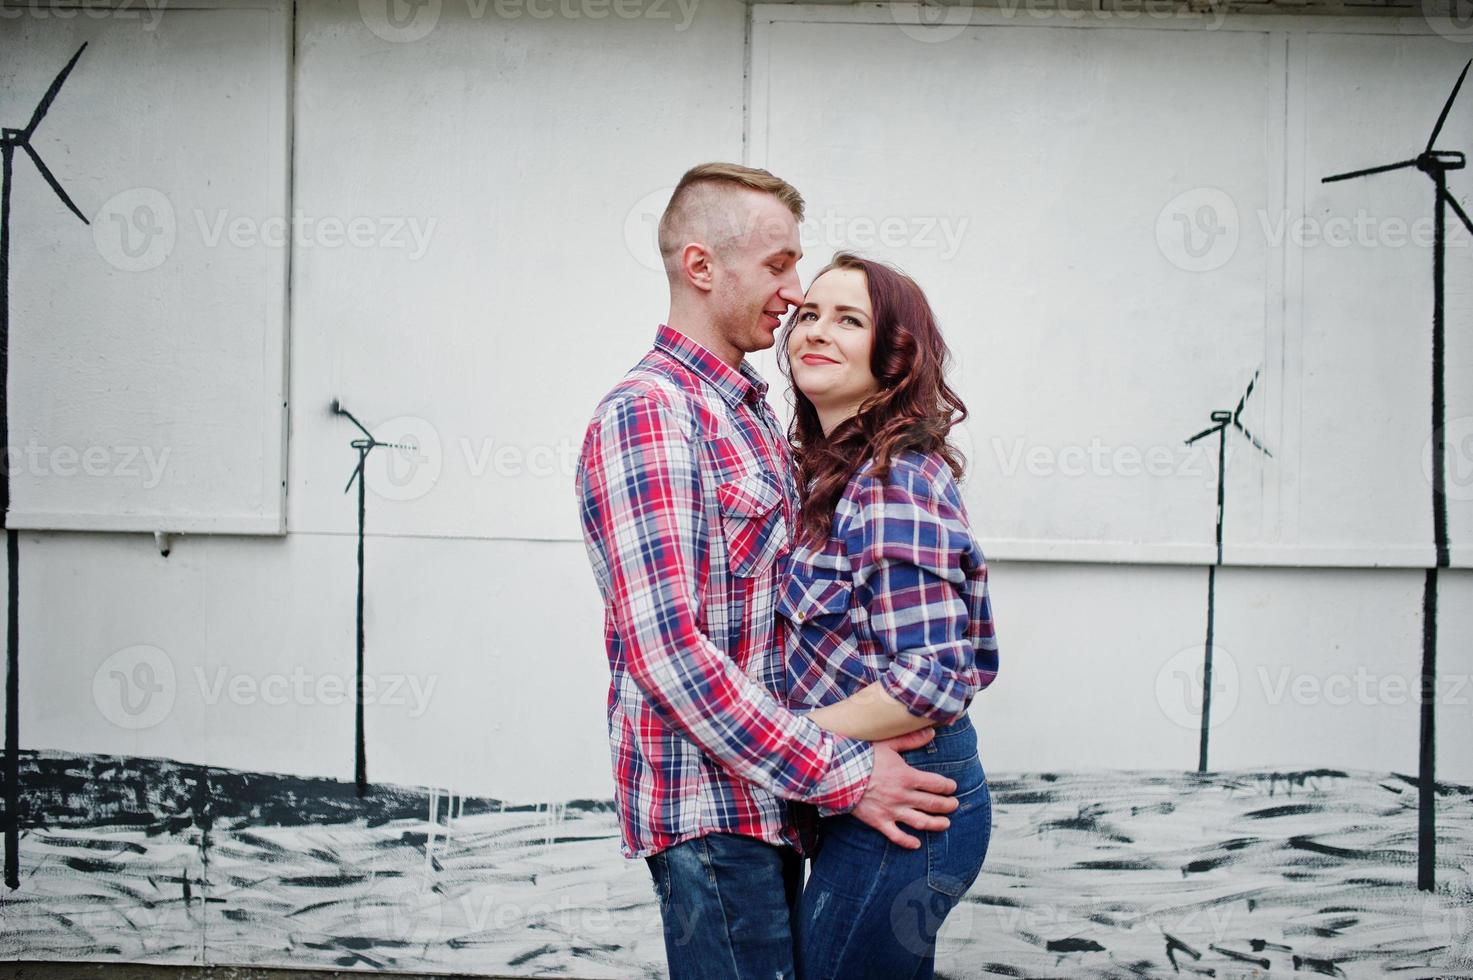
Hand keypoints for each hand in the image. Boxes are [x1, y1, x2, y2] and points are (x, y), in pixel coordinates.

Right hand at [850, 727, 957, 849]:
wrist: (837, 772)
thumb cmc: (862, 756)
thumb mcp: (888, 744)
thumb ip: (911, 740)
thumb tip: (931, 732)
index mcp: (907, 776)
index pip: (936, 784)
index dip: (947, 786)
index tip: (952, 787)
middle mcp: (903, 796)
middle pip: (933, 803)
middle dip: (947, 805)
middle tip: (954, 805)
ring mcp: (891, 810)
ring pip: (920, 821)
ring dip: (936, 824)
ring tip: (945, 824)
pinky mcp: (879, 821)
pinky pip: (897, 836)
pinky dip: (908, 842)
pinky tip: (916, 844)